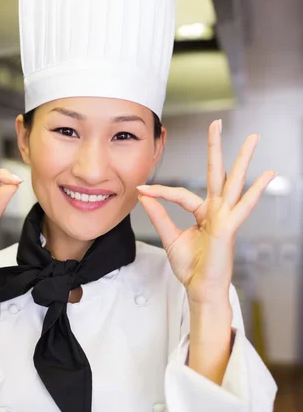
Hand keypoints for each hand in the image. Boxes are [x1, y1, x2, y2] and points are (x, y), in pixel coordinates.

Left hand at [137, 119, 276, 305]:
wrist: (199, 289)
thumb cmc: (190, 267)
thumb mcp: (170, 237)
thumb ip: (159, 215)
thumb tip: (144, 196)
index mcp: (202, 213)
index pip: (181, 194)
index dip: (160, 191)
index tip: (142, 189)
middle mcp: (216, 211)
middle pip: (217, 173)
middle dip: (216, 148)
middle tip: (217, 123)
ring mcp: (225, 217)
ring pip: (234, 182)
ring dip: (243, 160)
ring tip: (253, 138)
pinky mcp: (229, 227)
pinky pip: (242, 205)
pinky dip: (257, 189)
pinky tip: (269, 174)